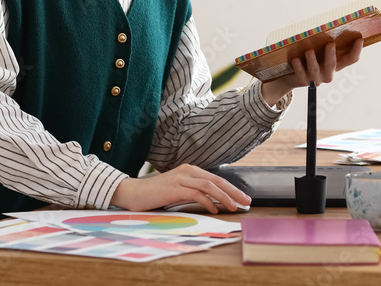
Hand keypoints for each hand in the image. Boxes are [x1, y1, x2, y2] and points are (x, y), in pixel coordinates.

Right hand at [110, 164, 250, 213]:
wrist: (133, 193)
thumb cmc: (156, 194)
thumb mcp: (178, 190)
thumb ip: (193, 191)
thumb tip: (212, 201)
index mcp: (190, 170)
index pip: (216, 179)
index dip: (231, 188)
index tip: (243, 198)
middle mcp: (187, 171)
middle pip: (216, 180)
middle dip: (234, 191)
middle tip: (247, 201)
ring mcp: (181, 178)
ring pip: (209, 186)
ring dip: (224, 197)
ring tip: (235, 207)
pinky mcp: (174, 188)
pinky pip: (196, 193)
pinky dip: (208, 201)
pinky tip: (215, 209)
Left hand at [260, 37, 363, 106]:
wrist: (292, 76)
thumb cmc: (308, 60)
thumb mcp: (319, 52)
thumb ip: (324, 43)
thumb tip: (326, 25)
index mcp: (335, 65)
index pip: (351, 59)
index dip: (356, 50)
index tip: (359, 38)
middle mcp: (328, 73)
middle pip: (332, 64)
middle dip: (331, 54)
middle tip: (330, 43)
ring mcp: (315, 78)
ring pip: (315, 69)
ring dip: (312, 60)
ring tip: (309, 51)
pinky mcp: (302, 81)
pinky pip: (300, 74)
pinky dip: (298, 66)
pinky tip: (295, 59)